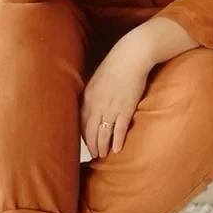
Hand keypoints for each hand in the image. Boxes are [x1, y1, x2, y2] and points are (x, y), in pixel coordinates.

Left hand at [80, 41, 151, 158]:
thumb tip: (91, 104)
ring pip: (104, 133)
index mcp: (88, 97)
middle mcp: (97, 105)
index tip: (87, 142)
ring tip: (103, 155)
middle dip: (91, 145)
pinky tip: (117, 149)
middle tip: (94, 154)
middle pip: (90, 131)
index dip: (84, 135)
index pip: (81, 123)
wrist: (131, 57)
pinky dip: (118, 140)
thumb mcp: (97, 79)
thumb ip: (93, 94)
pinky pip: (120, 129)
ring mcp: (111, 108)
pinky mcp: (126, 108)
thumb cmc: (116, 65)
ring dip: (102, 146)